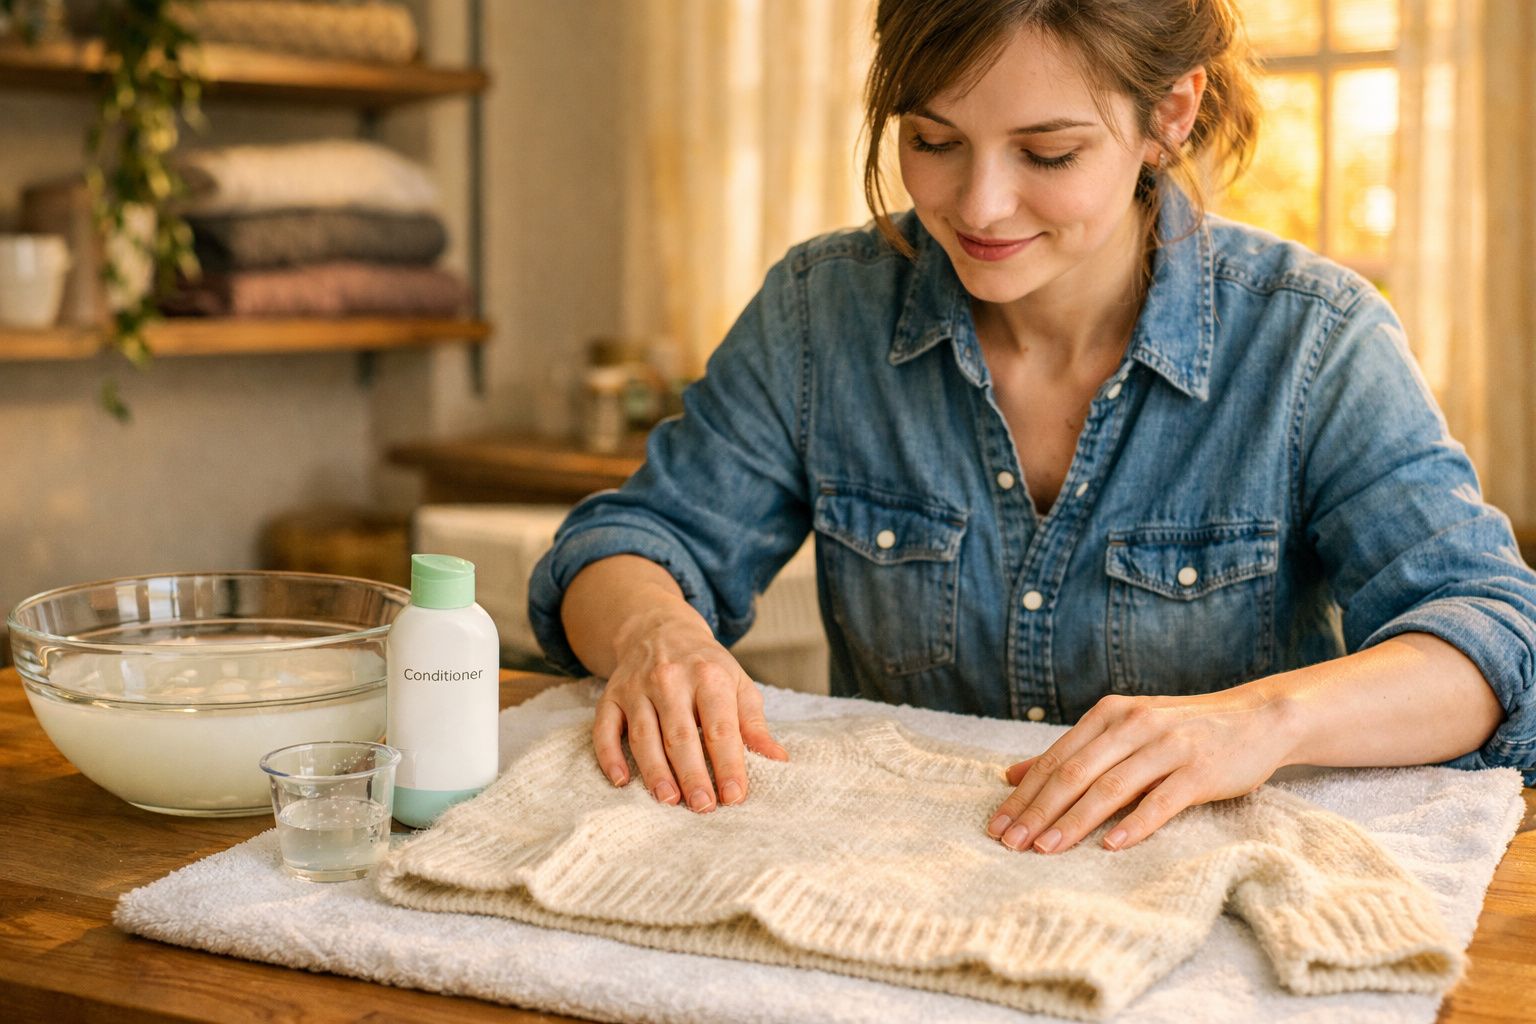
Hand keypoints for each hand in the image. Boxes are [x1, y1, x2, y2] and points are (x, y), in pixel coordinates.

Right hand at [592, 607, 786, 813]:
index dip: (728, 763)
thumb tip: (777, 760)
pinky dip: (609, 756)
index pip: (720, 727)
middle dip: (692, 774)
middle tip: (703, 807)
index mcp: (709, 676)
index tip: (735, 796)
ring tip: (669, 800)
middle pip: (680, 735)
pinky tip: (620, 781)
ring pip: (644, 735)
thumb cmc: (706, 666)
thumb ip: (754, 724)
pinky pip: (605, 728)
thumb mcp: (738, 684)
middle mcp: (670, 680)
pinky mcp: (611, 696)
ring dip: (655, 771)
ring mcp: (637, 688)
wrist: (660, 629)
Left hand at [986, 686, 1290, 853]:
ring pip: (1110, 788)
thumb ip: (1071, 752)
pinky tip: (1109, 846)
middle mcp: (1133, 725)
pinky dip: (1133, 824)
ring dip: (1074, 822)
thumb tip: (1011, 775)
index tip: (996, 825)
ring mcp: (1167, 747)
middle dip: (1038, 811)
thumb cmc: (1180, 730)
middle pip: (1074, 774)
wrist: (1256, 718)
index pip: (1055, 759)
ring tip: (1045, 850)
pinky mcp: (1199, 771)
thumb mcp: (1122, 729)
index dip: (1024, 794)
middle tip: (1009, 843)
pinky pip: (1160, 801)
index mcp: (1109, 715)